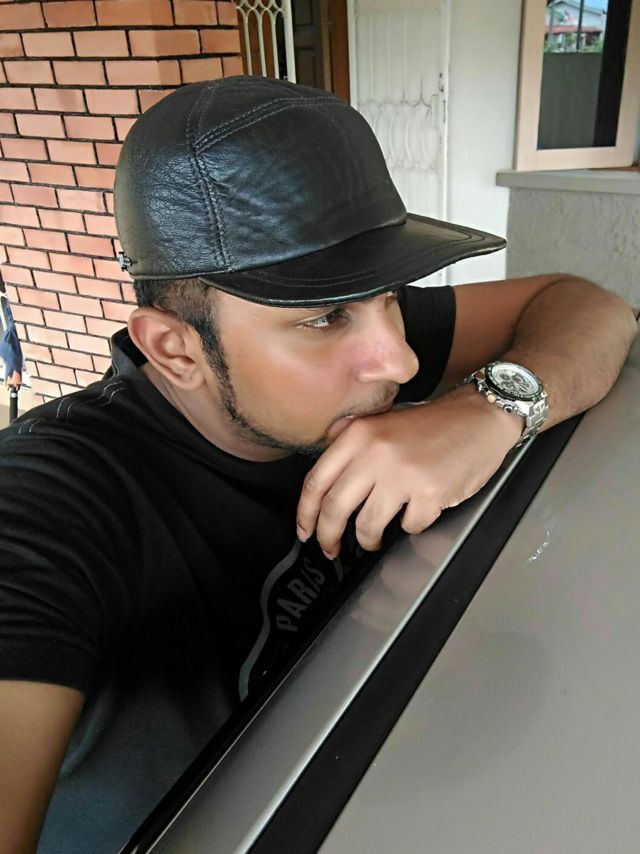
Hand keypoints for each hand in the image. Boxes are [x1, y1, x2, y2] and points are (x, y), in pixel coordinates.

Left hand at [296, 384, 522, 557]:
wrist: (479, 418)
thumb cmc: (432, 425)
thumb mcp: (381, 421)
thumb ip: (348, 440)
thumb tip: (322, 475)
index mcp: (358, 435)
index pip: (316, 481)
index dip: (305, 513)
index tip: (305, 531)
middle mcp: (375, 453)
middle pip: (335, 508)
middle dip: (328, 537)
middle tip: (330, 548)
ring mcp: (403, 474)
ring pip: (367, 525)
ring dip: (368, 539)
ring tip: (373, 539)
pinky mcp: (430, 493)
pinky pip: (408, 527)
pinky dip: (410, 527)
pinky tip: (415, 514)